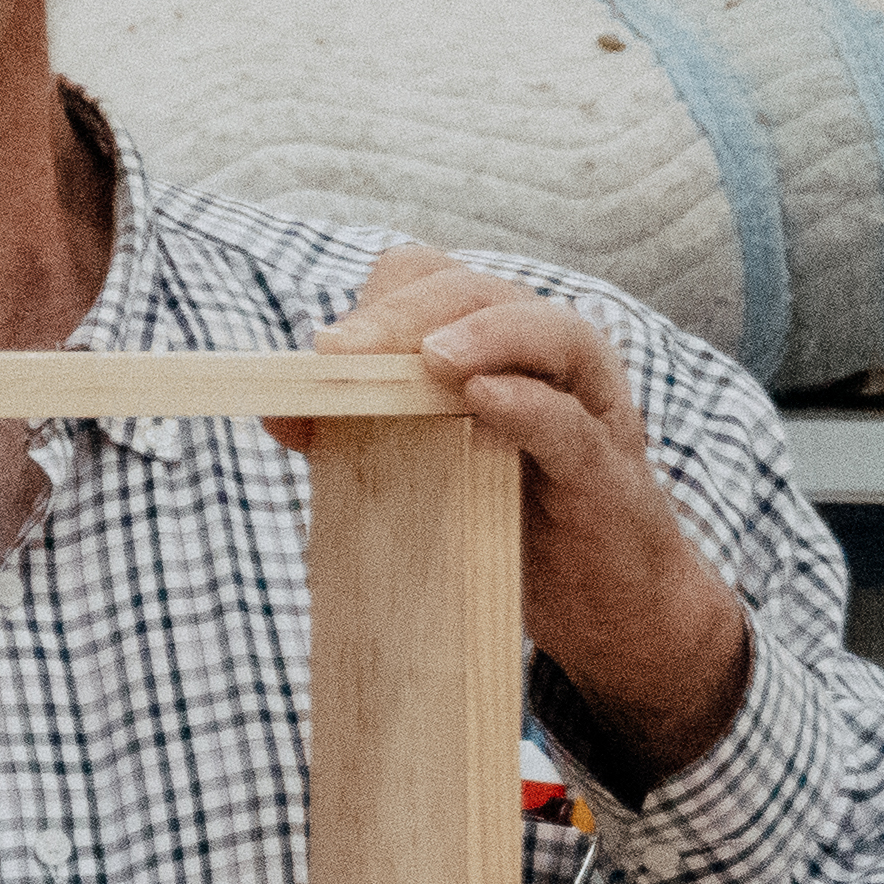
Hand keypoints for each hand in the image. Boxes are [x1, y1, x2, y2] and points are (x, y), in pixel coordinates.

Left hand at [281, 242, 753, 785]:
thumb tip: (278, 408)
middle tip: (341, 351)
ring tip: (430, 357)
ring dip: (483, 334)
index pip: (434, 279)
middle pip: (481, 291)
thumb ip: (358, 434)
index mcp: (496, 345)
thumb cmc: (507, 521)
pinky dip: (529, 405)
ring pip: (548, 332)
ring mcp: (587, 407)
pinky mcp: (606, 469)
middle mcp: (547, 357)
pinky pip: (572, 422)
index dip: (378, 302)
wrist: (602, 604)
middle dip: (405, 314)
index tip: (324, 352)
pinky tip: (484, 400)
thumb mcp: (422, 469)